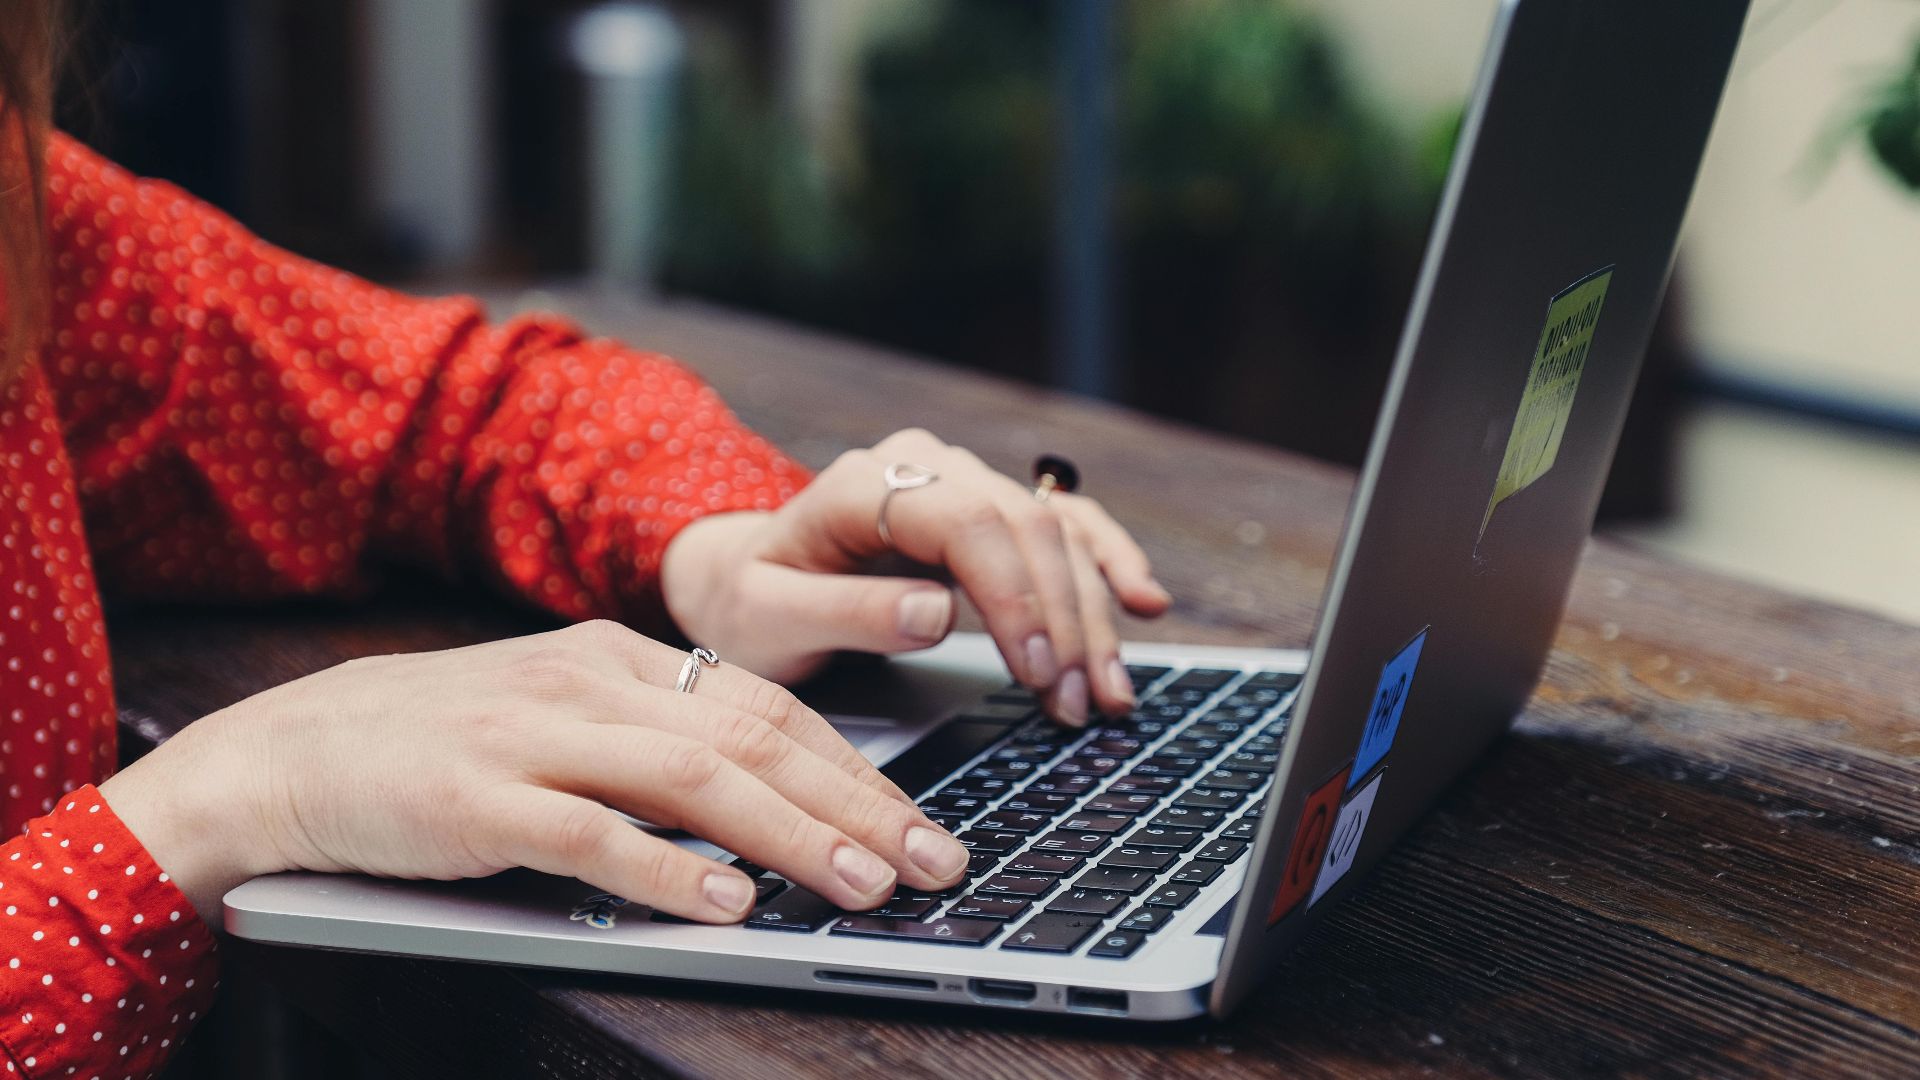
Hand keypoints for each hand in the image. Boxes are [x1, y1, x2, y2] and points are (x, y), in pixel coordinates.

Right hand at [99, 620, 970, 922]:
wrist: (290, 749)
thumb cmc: (445, 744)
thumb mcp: (563, 715)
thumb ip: (657, 744)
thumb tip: (774, 802)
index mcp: (619, 658)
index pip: (768, 709)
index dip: (857, 767)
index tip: (923, 821)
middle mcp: (589, 685)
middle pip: (752, 741)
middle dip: (856, 804)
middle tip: (930, 862)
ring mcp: (532, 737)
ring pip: (690, 780)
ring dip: (790, 835)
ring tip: (860, 884)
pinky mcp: (477, 802)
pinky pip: (588, 836)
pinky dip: (663, 869)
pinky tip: (726, 902)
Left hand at [660, 428, 1171, 725]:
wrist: (747, 577)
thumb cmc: (751, 601)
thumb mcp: (769, 619)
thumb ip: (845, 614)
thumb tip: (936, 613)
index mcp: (864, 483)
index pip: (966, 522)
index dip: (1013, 594)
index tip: (1035, 669)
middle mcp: (924, 468)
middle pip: (1024, 528)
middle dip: (1063, 621)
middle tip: (1075, 704)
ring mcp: (962, 484)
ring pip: (1055, 533)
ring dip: (1092, 614)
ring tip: (1105, 694)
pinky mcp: (987, 513)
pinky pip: (1064, 526)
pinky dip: (1106, 563)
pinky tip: (1144, 603)